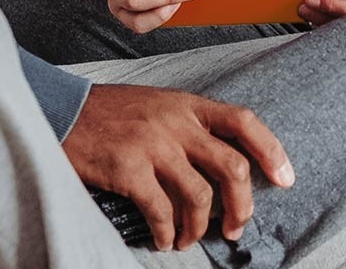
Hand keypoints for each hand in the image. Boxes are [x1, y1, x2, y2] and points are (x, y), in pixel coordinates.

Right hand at [62, 84, 295, 249]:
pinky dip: (168, 233)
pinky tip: (164, 240)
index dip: (272, 150)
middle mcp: (175, 123)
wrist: (59, 111)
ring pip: (199, 195)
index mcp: (186, 105)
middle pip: (232, 167)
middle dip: (242, 205)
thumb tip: (222, 167)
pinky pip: (161, 211)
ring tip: (188, 240)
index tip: (286, 178)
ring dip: (199, 227)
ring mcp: (152, 144)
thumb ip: (188, 127)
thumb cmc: (109, 115)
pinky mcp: (127, 168)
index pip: (244, 121)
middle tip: (235, 228)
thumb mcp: (156, 106)